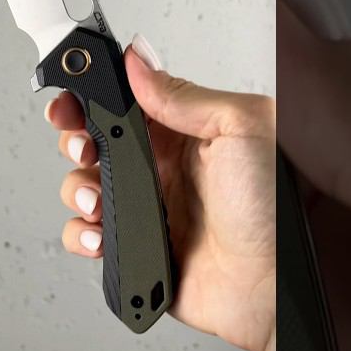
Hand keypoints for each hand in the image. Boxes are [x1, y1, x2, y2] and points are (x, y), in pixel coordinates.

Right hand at [46, 34, 278, 350]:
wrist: (275, 288)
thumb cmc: (276, 211)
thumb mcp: (242, 128)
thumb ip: (185, 95)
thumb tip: (140, 62)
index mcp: (186, 132)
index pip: (127, 100)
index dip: (94, 95)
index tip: (74, 98)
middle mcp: (164, 167)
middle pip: (97, 140)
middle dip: (76, 139)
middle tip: (83, 148)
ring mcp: (149, 208)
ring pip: (85, 186)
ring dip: (77, 189)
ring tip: (96, 199)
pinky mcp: (139, 247)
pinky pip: (91, 236)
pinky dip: (82, 235)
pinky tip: (99, 234)